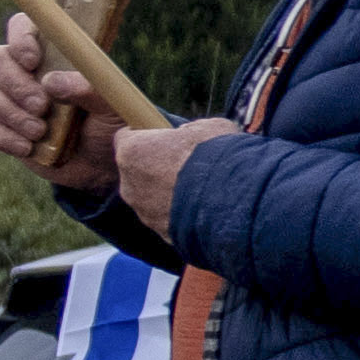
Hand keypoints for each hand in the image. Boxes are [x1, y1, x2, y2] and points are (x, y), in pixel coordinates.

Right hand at [0, 17, 113, 199]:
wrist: (102, 164)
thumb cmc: (110, 124)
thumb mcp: (112, 104)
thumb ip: (89, 89)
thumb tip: (52, 82)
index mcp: (52, 53)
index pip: (23, 26)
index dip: (20, 38)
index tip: (32, 61)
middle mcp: (24, 71)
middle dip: (15, 82)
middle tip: (41, 106)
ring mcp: (8, 98)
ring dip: (9, 112)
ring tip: (40, 131)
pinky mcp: (0, 128)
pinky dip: (0, 136)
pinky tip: (26, 148)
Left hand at [102, 112, 236, 220]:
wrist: (233, 202)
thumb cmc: (216, 157)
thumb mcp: (208, 127)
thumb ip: (190, 129)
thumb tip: (190, 134)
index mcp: (132, 151)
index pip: (126, 136)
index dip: (146, 135)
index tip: (165, 136)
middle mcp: (129, 183)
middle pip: (136, 170)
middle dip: (156, 166)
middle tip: (186, 163)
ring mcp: (143, 211)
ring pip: (150, 197)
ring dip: (168, 192)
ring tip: (200, 189)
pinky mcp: (160, 232)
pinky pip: (166, 218)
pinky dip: (180, 214)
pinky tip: (203, 208)